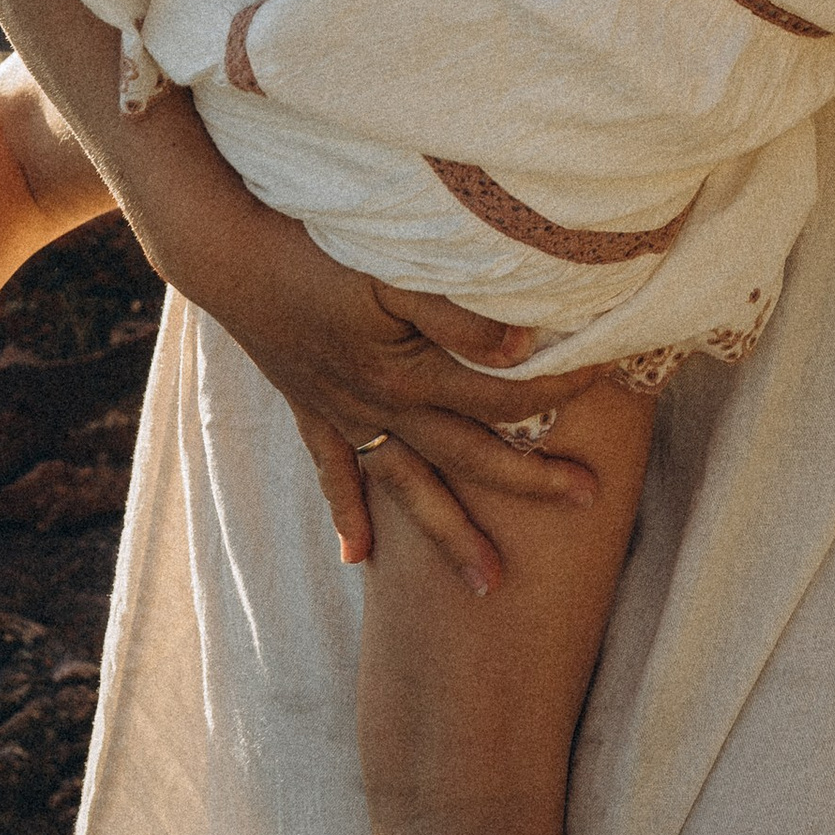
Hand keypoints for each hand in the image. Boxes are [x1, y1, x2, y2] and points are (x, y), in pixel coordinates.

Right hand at [167, 171, 602, 593]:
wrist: (229, 253)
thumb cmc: (316, 248)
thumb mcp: (392, 268)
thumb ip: (458, 313)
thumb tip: (521, 349)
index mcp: (408, 374)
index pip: (501, 394)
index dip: (555, 390)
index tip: (605, 382)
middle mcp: (380, 406)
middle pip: (468, 456)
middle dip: (529, 483)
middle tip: (588, 503)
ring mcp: (343, 413)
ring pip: (408, 486)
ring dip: (449, 534)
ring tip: (487, 587)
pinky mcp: (312, 406)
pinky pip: (336, 473)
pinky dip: (349, 514)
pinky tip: (358, 558)